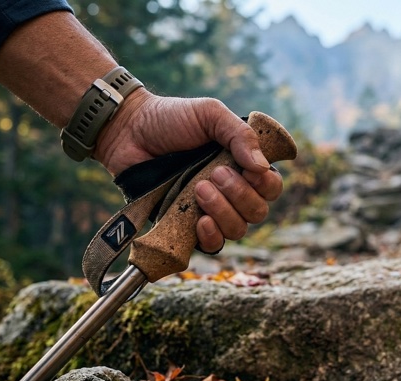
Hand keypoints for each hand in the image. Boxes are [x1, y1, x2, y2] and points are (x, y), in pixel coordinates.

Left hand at [95, 89, 283, 252]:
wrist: (129, 131)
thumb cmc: (171, 118)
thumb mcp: (210, 114)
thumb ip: (240, 134)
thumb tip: (261, 167)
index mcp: (242, 165)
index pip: (271, 187)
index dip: (265, 184)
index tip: (248, 170)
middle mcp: (231, 191)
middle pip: (258, 212)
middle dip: (240, 195)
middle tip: (214, 173)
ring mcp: (210, 210)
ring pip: (237, 229)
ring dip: (223, 211)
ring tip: (199, 189)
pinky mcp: (186, 225)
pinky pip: (212, 245)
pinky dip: (211, 236)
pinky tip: (201, 221)